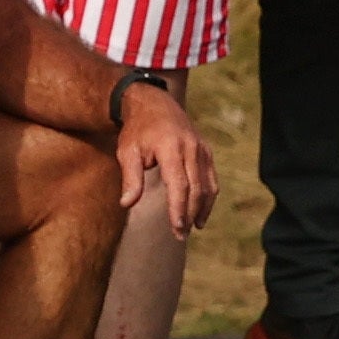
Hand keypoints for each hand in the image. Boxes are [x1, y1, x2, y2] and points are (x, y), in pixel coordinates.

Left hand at [113, 75, 215, 232]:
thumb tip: (127, 204)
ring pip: (208, 185)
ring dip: (202, 209)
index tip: (177, 229)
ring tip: (193, 228)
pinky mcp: (206, 151)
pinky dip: (209, 197)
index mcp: (171, 147)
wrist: (154, 103)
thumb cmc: (137, 130)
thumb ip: (130, 178)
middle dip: (189, 214)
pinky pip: (211, 178)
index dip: (179, 209)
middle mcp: (191, 148)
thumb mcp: (127, 151)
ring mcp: (201, 149)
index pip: (180, 184)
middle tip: (180, 235)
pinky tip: (200, 212)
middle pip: (196, 188)